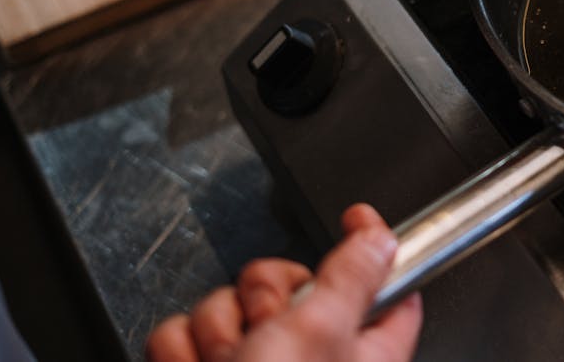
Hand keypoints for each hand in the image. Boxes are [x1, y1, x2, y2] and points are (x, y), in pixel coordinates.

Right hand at [145, 204, 420, 361]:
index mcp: (359, 349)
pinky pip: (181, 332)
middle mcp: (308, 358)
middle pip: (283, 281)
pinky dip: (181, 354)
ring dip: (217, 333)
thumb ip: (353, 276)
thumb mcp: (323, 333)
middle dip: (262, 298)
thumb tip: (382, 237)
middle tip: (264, 328)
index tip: (356, 216)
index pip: (381, 285)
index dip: (368, 244)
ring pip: (225, 305)